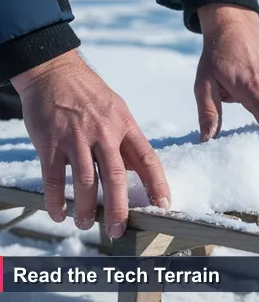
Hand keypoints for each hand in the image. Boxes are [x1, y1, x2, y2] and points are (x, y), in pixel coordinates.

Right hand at [11, 50, 171, 237]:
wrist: (55, 72)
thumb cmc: (90, 94)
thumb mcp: (118, 111)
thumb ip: (126, 139)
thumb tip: (137, 169)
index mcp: (126, 126)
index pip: (147, 159)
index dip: (157, 184)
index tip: (164, 205)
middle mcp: (104, 134)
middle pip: (116, 177)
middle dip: (119, 209)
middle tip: (119, 230)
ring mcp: (76, 139)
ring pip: (85, 182)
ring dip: (86, 209)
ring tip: (86, 224)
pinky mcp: (50, 143)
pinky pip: (54, 178)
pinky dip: (56, 200)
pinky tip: (59, 213)